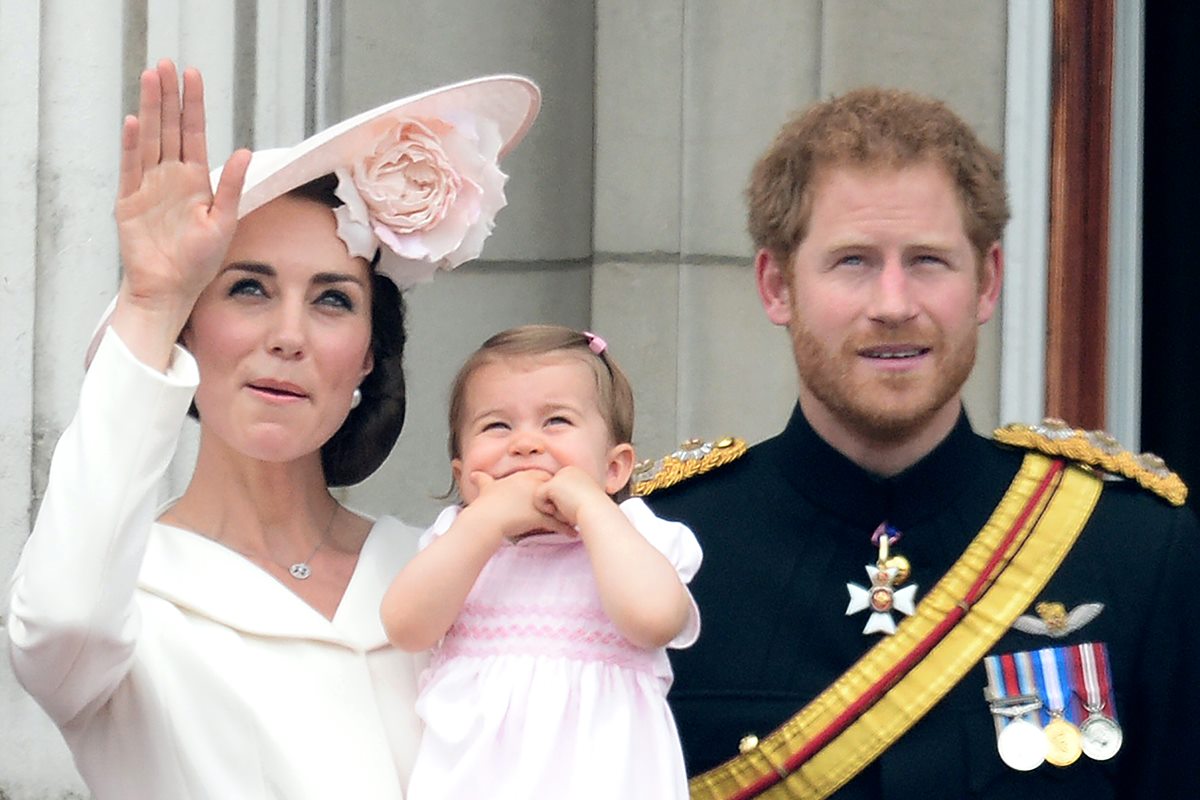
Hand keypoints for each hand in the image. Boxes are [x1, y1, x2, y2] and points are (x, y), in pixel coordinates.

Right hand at [113, 60, 249, 340]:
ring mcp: (148, 187)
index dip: (194, 105)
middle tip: (166, 64)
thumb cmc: (200, 262)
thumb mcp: (224, 222)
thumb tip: (246, 151)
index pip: (195, 134)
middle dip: (169, 97)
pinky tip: (136, 122)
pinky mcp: (129, 201)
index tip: (193, 75)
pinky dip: (132, 145)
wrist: (172, 290)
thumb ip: (232, 187)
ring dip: (151, 110)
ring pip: (150, 139)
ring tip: (151, 78)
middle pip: (170, 129)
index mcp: (196, 181)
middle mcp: (172, 178)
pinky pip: (131, 168)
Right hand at [467, 471, 574, 540]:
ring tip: (577, 519)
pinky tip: (573, 534)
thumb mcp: (485, 488)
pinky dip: (567, 528)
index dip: (553, 488)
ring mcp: (538, 500)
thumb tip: (474, 475)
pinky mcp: (538, 516)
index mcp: (524, 477)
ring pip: (560, 507)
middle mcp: (534, 485)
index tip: (558, 495)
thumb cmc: (485, 505)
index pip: (546, 478)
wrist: (485, 519)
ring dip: (569, 513)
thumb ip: (483, 480)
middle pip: (558, 490)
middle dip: (566, 498)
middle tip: (574, 506)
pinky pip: (557, 522)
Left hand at [535, 465, 612, 527]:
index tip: (574, 507)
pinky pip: (537, 498)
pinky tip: (560, 510)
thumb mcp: (580, 500)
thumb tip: (553, 504)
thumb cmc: (592, 511)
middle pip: (548, 491)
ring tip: (567, 510)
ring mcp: (559, 476)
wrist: (597, 512)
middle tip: (571, 509)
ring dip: (551, 507)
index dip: (561, 502)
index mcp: (575, 473)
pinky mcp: (552, 484)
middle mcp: (567, 470)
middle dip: (555, 504)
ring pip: (541, 494)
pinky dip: (545, 509)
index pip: (556, 489)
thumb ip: (568, 497)